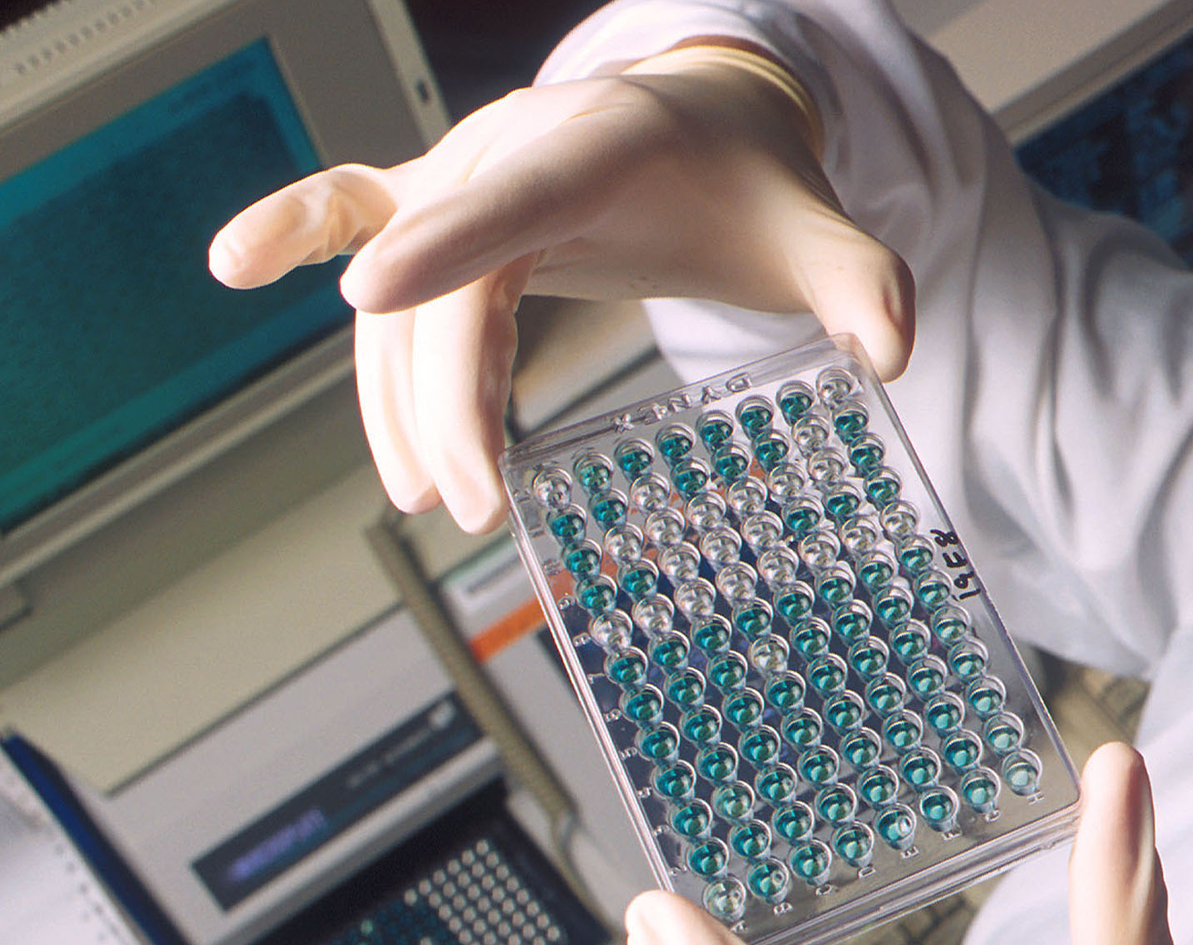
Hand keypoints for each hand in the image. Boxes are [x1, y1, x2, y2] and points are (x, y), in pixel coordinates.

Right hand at [207, 44, 913, 531]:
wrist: (712, 128)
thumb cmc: (753, 185)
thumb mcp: (815, 230)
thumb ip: (861, 282)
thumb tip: (894, 346)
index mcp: (604, 143)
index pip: (517, 192)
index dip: (450, 240)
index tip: (376, 292)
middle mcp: (516, 148)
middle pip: (453, 278)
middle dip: (448, 393)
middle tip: (471, 502)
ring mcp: (468, 172)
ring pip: (407, 291)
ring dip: (403, 393)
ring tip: (433, 495)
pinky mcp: (442, 201)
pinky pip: (354, 208)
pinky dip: (294, 232)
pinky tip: (232, 264)